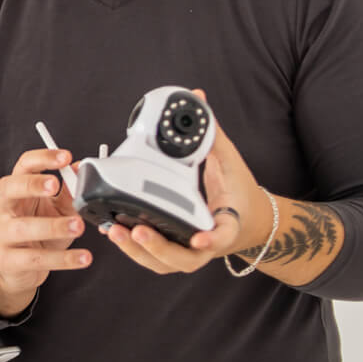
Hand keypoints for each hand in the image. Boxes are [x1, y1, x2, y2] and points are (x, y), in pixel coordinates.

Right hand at [0, 146, 91, 313]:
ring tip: (78, 226)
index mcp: (15, 189)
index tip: (66, 157)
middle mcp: (4, 208)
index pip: (24, 166)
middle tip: (55, 184)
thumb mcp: (56, 209)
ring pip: (23, 228)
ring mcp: (3, 234)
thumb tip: (81, 170)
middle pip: (10, 188)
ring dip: (52, 226)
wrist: (18, 268)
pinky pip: (36, 259)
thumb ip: (69, 192)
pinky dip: (62, 259)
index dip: (43, 159)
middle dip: (32, 184)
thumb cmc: (38, 233)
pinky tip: (82, 257)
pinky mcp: (10, 261)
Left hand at [104, 92, 265, 272]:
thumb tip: (195, 97)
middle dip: (158, 248)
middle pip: (184, 259)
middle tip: (138, 230)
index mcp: (228, 224)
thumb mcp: (230, 162)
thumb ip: (210, 133)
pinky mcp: (175, 251)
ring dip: (138, 252)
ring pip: (164, 264)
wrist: (250, 220)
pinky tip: (112, 231)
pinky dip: (134, 249)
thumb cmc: (238, 192)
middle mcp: (208, 244)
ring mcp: (191, 252)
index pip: (222, 235)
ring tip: (114, 231)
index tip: (200, 238)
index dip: (212, 240)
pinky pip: (153, 257)